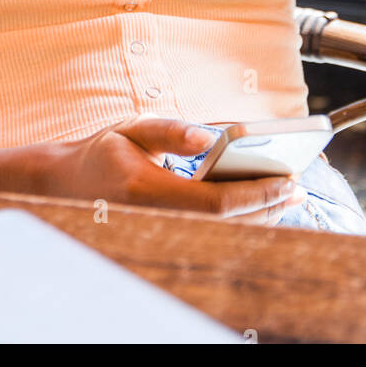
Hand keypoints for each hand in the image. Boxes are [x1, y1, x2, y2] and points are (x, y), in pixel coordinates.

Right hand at [34, 117, 306, 223]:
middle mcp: (155, 221)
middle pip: (226, 225)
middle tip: (298, 187)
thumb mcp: (133, 128)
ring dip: (259, 218)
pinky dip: (241, 223)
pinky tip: (260, 208)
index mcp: (147, 191)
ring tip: (287, 196)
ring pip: (222, 235)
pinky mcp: (165, 238)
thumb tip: (210, 136)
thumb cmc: (104, 152)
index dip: (256, 195)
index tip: (289, 181)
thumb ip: (171, 130)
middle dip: (267, 207)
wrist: (67, 187)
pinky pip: (212, 235)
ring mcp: (160, 235)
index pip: (215, 203)